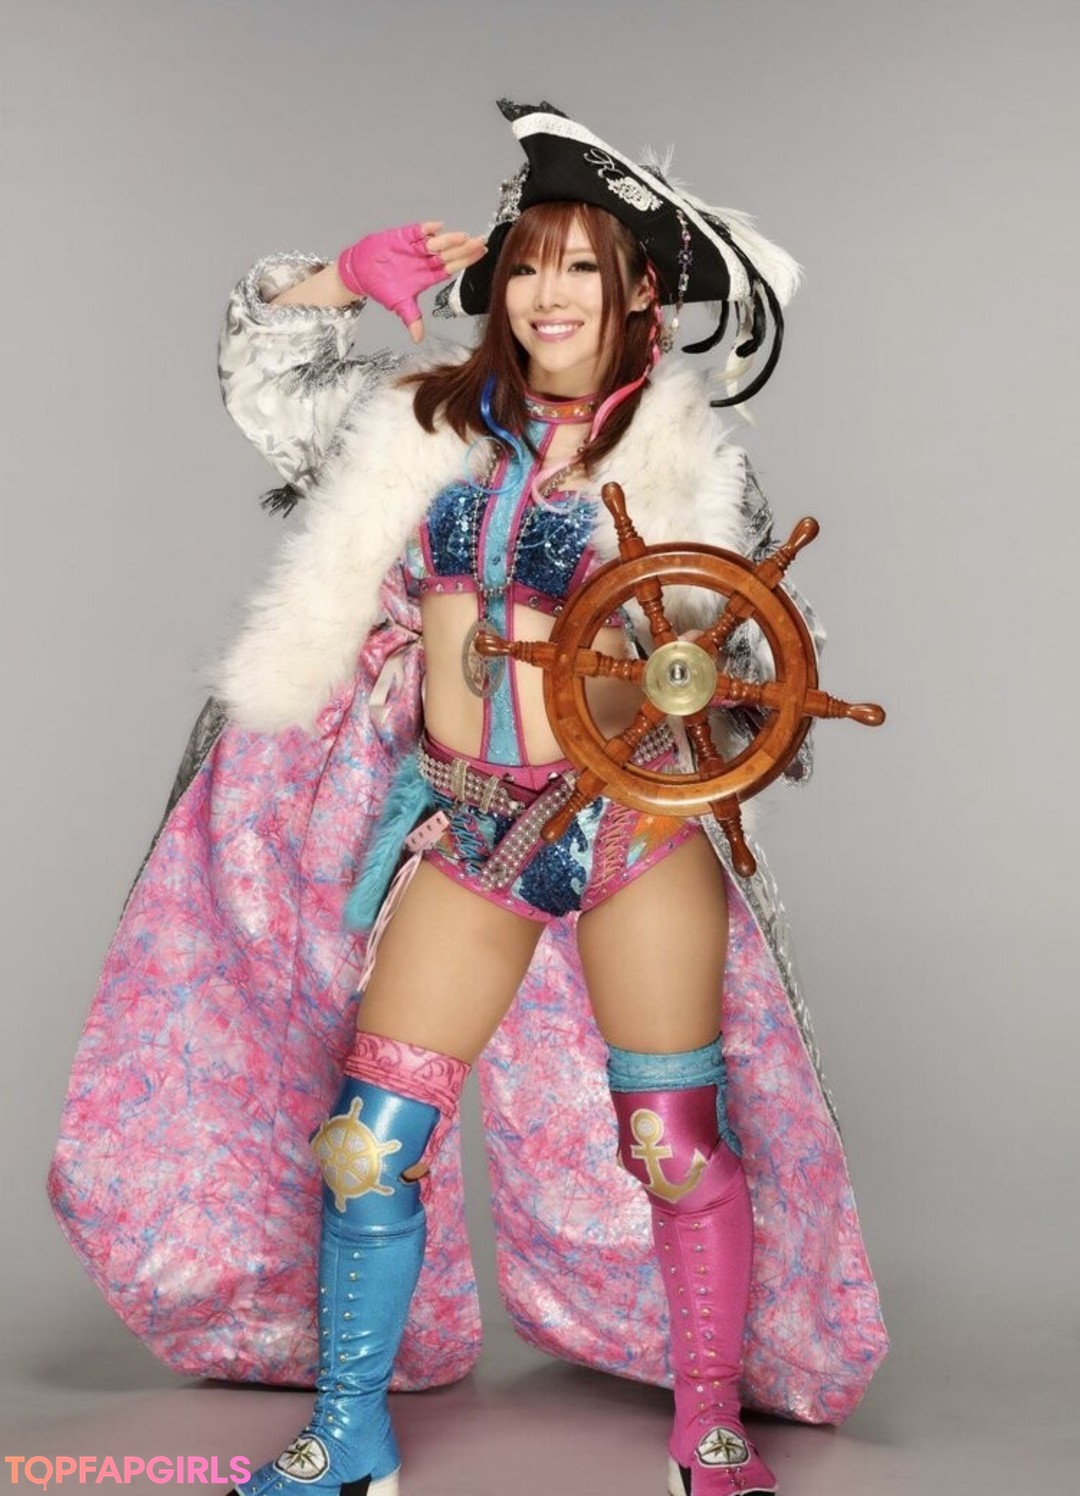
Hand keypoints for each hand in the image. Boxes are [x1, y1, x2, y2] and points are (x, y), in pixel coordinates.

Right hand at [337, 220, 485, 341]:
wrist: (362, 272)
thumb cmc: (383, 287)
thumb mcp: (399, 305)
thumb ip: (411, 319)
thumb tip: (417, 339)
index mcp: (428, 275)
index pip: (452, 267)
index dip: (466, 261)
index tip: (481, 254)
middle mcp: (426, 260)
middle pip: (449, 254)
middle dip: (464, 248)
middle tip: (480, 242)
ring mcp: (416, 248)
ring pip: (436, 243)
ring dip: (448, 240)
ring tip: (463, 237)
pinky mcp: (402, 238)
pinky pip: (416, 232)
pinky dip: (425, 229)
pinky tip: (437, 227)